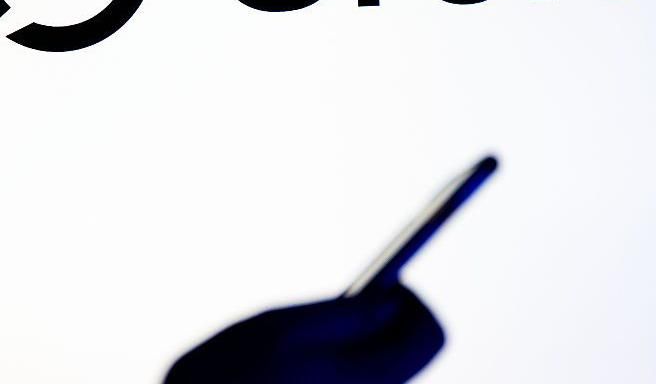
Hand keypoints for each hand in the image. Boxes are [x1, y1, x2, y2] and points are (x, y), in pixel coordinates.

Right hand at [165, 284, 443, 383]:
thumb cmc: (230, 376)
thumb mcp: (280, 330)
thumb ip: (341, 315)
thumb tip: (391, 302)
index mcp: (366, 378)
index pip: (430, 336)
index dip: (412, 302)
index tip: (379, 286)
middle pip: (413, 351)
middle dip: (389, 319)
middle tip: (347, 305)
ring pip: (387, 363)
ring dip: (364, 339)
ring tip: (313, 336)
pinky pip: (363, 377)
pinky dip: (348, 359)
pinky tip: (307, 359)